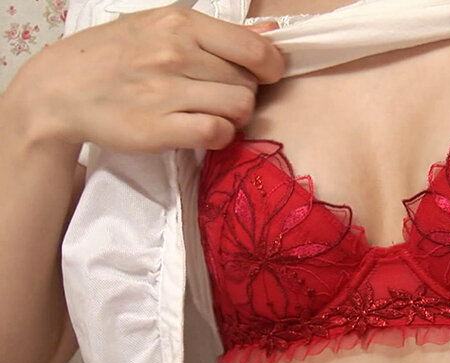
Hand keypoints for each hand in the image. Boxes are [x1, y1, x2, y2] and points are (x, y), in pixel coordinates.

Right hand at [3, 6, 282, 152]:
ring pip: (239, 107)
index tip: (262, 76)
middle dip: (244, 93)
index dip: (269, 67)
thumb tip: (274, 31)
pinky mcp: (156, 127)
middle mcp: (174, 53)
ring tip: (213, 114)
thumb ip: (221, 34)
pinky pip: (216, 133)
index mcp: (181, 23)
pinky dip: (221, 137)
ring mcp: (164, 90)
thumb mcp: (164, 28)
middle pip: (249, 82)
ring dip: (234, 117)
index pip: (255, 48)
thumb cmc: (116, 56)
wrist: (59, 89)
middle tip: (221, 97)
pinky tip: (206, 132)